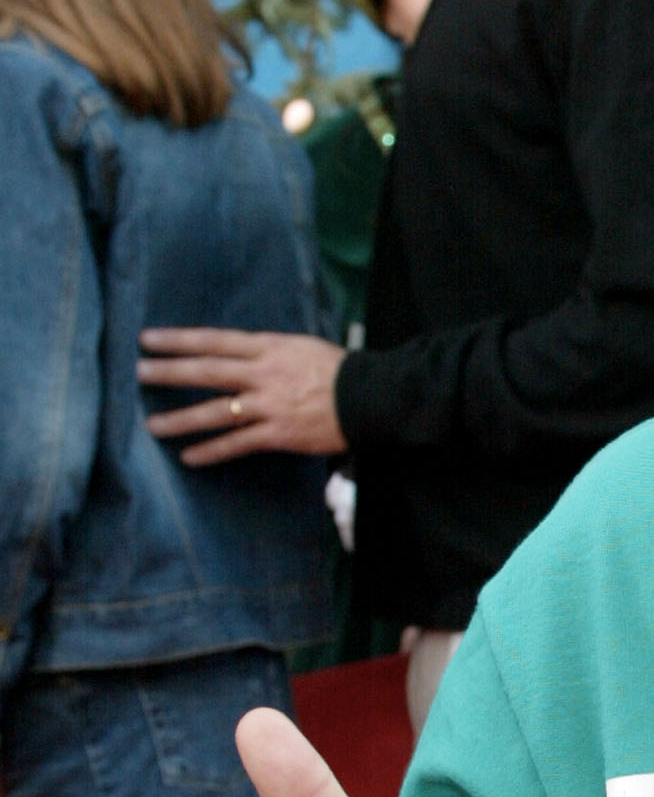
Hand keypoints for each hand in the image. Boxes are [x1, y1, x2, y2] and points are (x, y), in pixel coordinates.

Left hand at [139, 328, 345, 464]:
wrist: (370, 398)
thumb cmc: (338, 370)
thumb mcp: (299, 347)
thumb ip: (266, 351)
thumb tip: (238, 355)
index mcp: (268, 347)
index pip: (214, 340)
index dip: (179, 340)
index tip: (149, 339)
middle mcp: (263, 374)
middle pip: (207, 371)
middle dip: (170, 372)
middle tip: (139, 372)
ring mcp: (269, 406)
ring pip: (216, 411)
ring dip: (181, 419)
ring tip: (153, 426)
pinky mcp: (279, 434)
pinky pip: (238, 444)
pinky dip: (212, 451)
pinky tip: (189, 457)